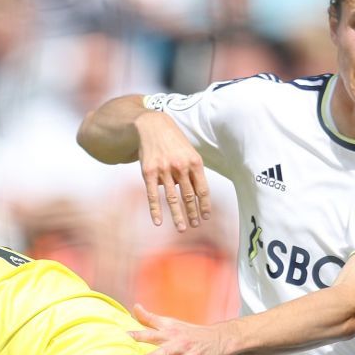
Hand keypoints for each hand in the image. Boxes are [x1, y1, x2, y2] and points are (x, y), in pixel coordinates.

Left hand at [131, 303, 230, 354]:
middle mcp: (179, 345)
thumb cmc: (189, 332)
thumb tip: (135, 307)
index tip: (124, 338)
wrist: (218, 338)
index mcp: (169, 334)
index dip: (137, 336)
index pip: (150, 334)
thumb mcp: (170, 323)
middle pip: (165, 351)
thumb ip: (150, 318)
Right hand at [134, 110, 211, 232]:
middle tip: (194, 225)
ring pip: (172, 198)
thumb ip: (194, 171)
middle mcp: (180, 167)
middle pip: (189, 196)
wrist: (152, 126)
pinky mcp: (149, 172)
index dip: (204, 205)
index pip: (202, 189)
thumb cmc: (174, 141)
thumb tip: (197, 194)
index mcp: (194, 162)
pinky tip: (158, 221)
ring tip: (181, 228)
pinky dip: (155, 210)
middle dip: (192, 213)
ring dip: (178, 215)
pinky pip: (153, 195)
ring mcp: (164, 170)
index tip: (205, 217)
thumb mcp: (189, 152)